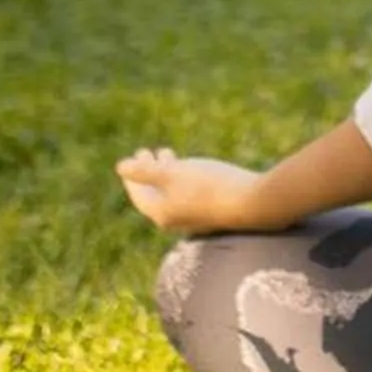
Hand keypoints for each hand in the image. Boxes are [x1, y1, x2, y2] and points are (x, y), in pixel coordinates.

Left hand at [115, 147, 271, 234]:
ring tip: (168, 153)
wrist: (252, 202)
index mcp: (161, 213)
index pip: (139, 195)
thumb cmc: (209, 185)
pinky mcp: (211, 213)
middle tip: (146, 150)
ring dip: (166, 173)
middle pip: (155, 195)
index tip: (132, 158)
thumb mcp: (172, 173)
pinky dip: (182, 179)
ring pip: (172, 194)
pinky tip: (192, 168)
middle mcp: (175, 220)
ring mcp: (194, 218)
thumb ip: (144, 172)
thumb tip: (120, 168)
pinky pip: (188, 195)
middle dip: (148, 172)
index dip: (133, 176)